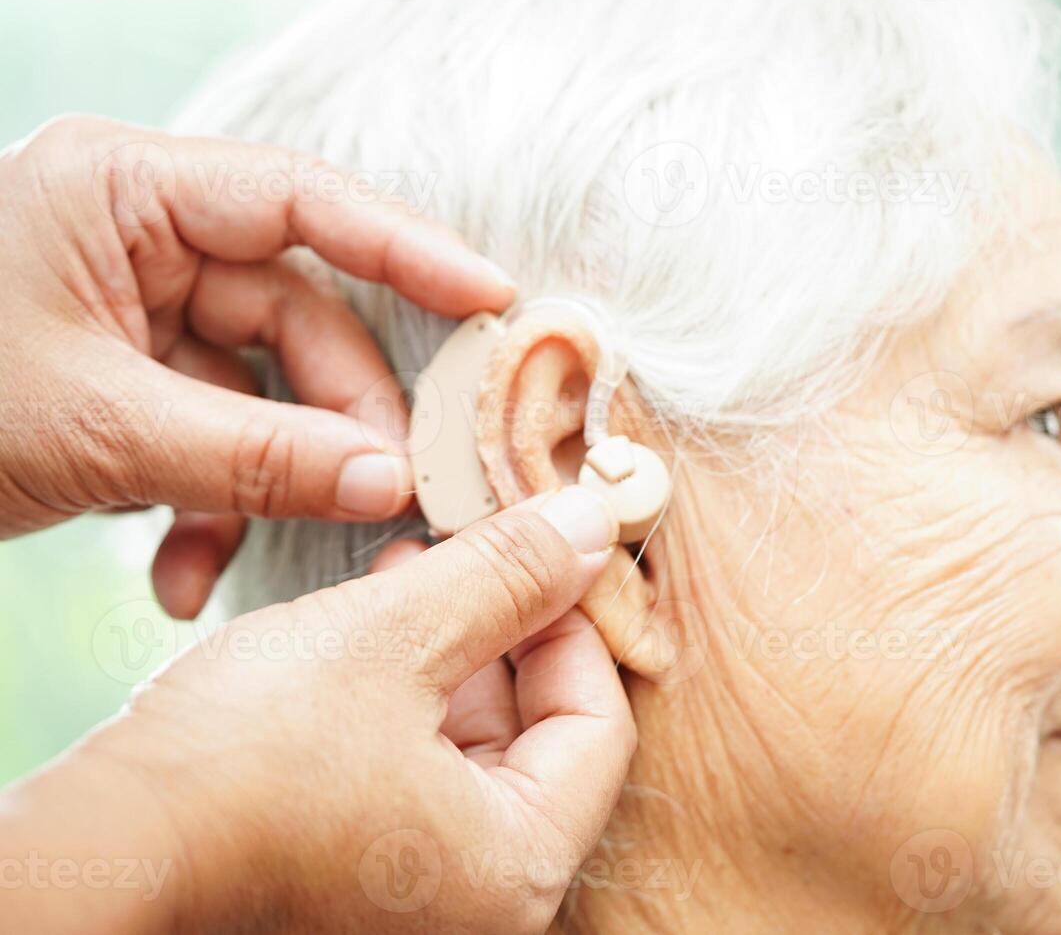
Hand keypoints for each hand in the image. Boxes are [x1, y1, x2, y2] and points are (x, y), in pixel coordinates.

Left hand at [0, 116, 516, 616]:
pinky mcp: (129, 376)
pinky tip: (180, 577)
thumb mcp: (98, 430)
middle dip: (335, 418)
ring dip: (266, 484)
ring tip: (243, 557)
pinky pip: (211, 430)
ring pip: (262, 388)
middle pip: (296, 314)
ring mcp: (136, 308)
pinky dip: (209, 506)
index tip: (492, 300)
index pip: (301, 199)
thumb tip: (390, 483)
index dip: (408, 248)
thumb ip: (258, 453)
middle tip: (387, 495)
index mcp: (122, 191)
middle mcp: (141, 237)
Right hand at [0, 486, 630, 934]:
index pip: (600, 727)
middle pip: (542, 744)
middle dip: (508, 635)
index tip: (543, 555)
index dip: (574, 625)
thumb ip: (507, 579)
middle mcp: (480, 908)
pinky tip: (373, 641)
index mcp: (515, 869)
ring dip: (455, 660)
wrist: (99, 848)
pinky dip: (410, 710)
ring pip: (476, 759)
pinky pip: (419, 787)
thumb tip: (592, 525)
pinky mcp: (358, 889)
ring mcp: (416, 908)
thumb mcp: (394, 639)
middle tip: (473, 555)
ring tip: (412, 577)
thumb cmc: (243, 760)